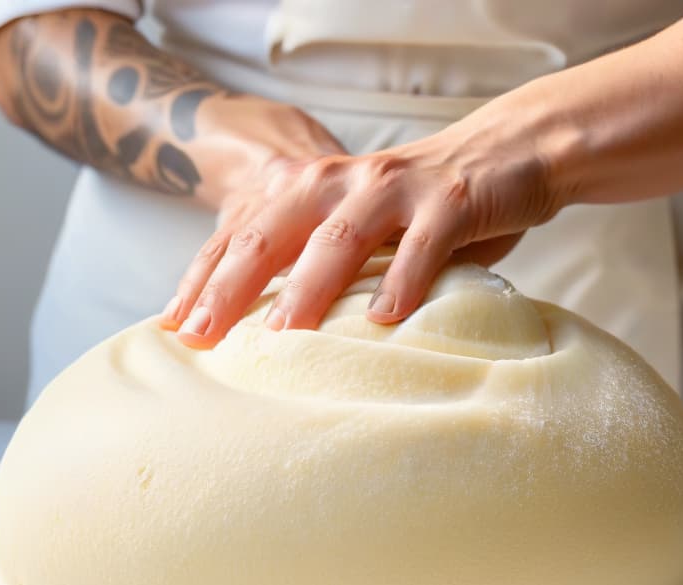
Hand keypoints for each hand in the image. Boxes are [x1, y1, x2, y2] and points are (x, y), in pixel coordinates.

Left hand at [162, 99, 564, 348]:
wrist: (509, 151)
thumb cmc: (424, 207)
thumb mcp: (364, 229)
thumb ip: (324, 264)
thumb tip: (274, 331)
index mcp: (311, 190)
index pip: (242, 236)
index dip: (204, 279)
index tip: (174, 328)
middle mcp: (341, 182)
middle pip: (271, 234)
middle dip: (231, 286)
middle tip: (203, 336)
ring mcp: (394, 189)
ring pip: (338, 236)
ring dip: (308, 287)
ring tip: (283, 334)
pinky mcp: (450, 200)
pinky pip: (421, 244)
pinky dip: (402, 279)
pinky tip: (386, 319)